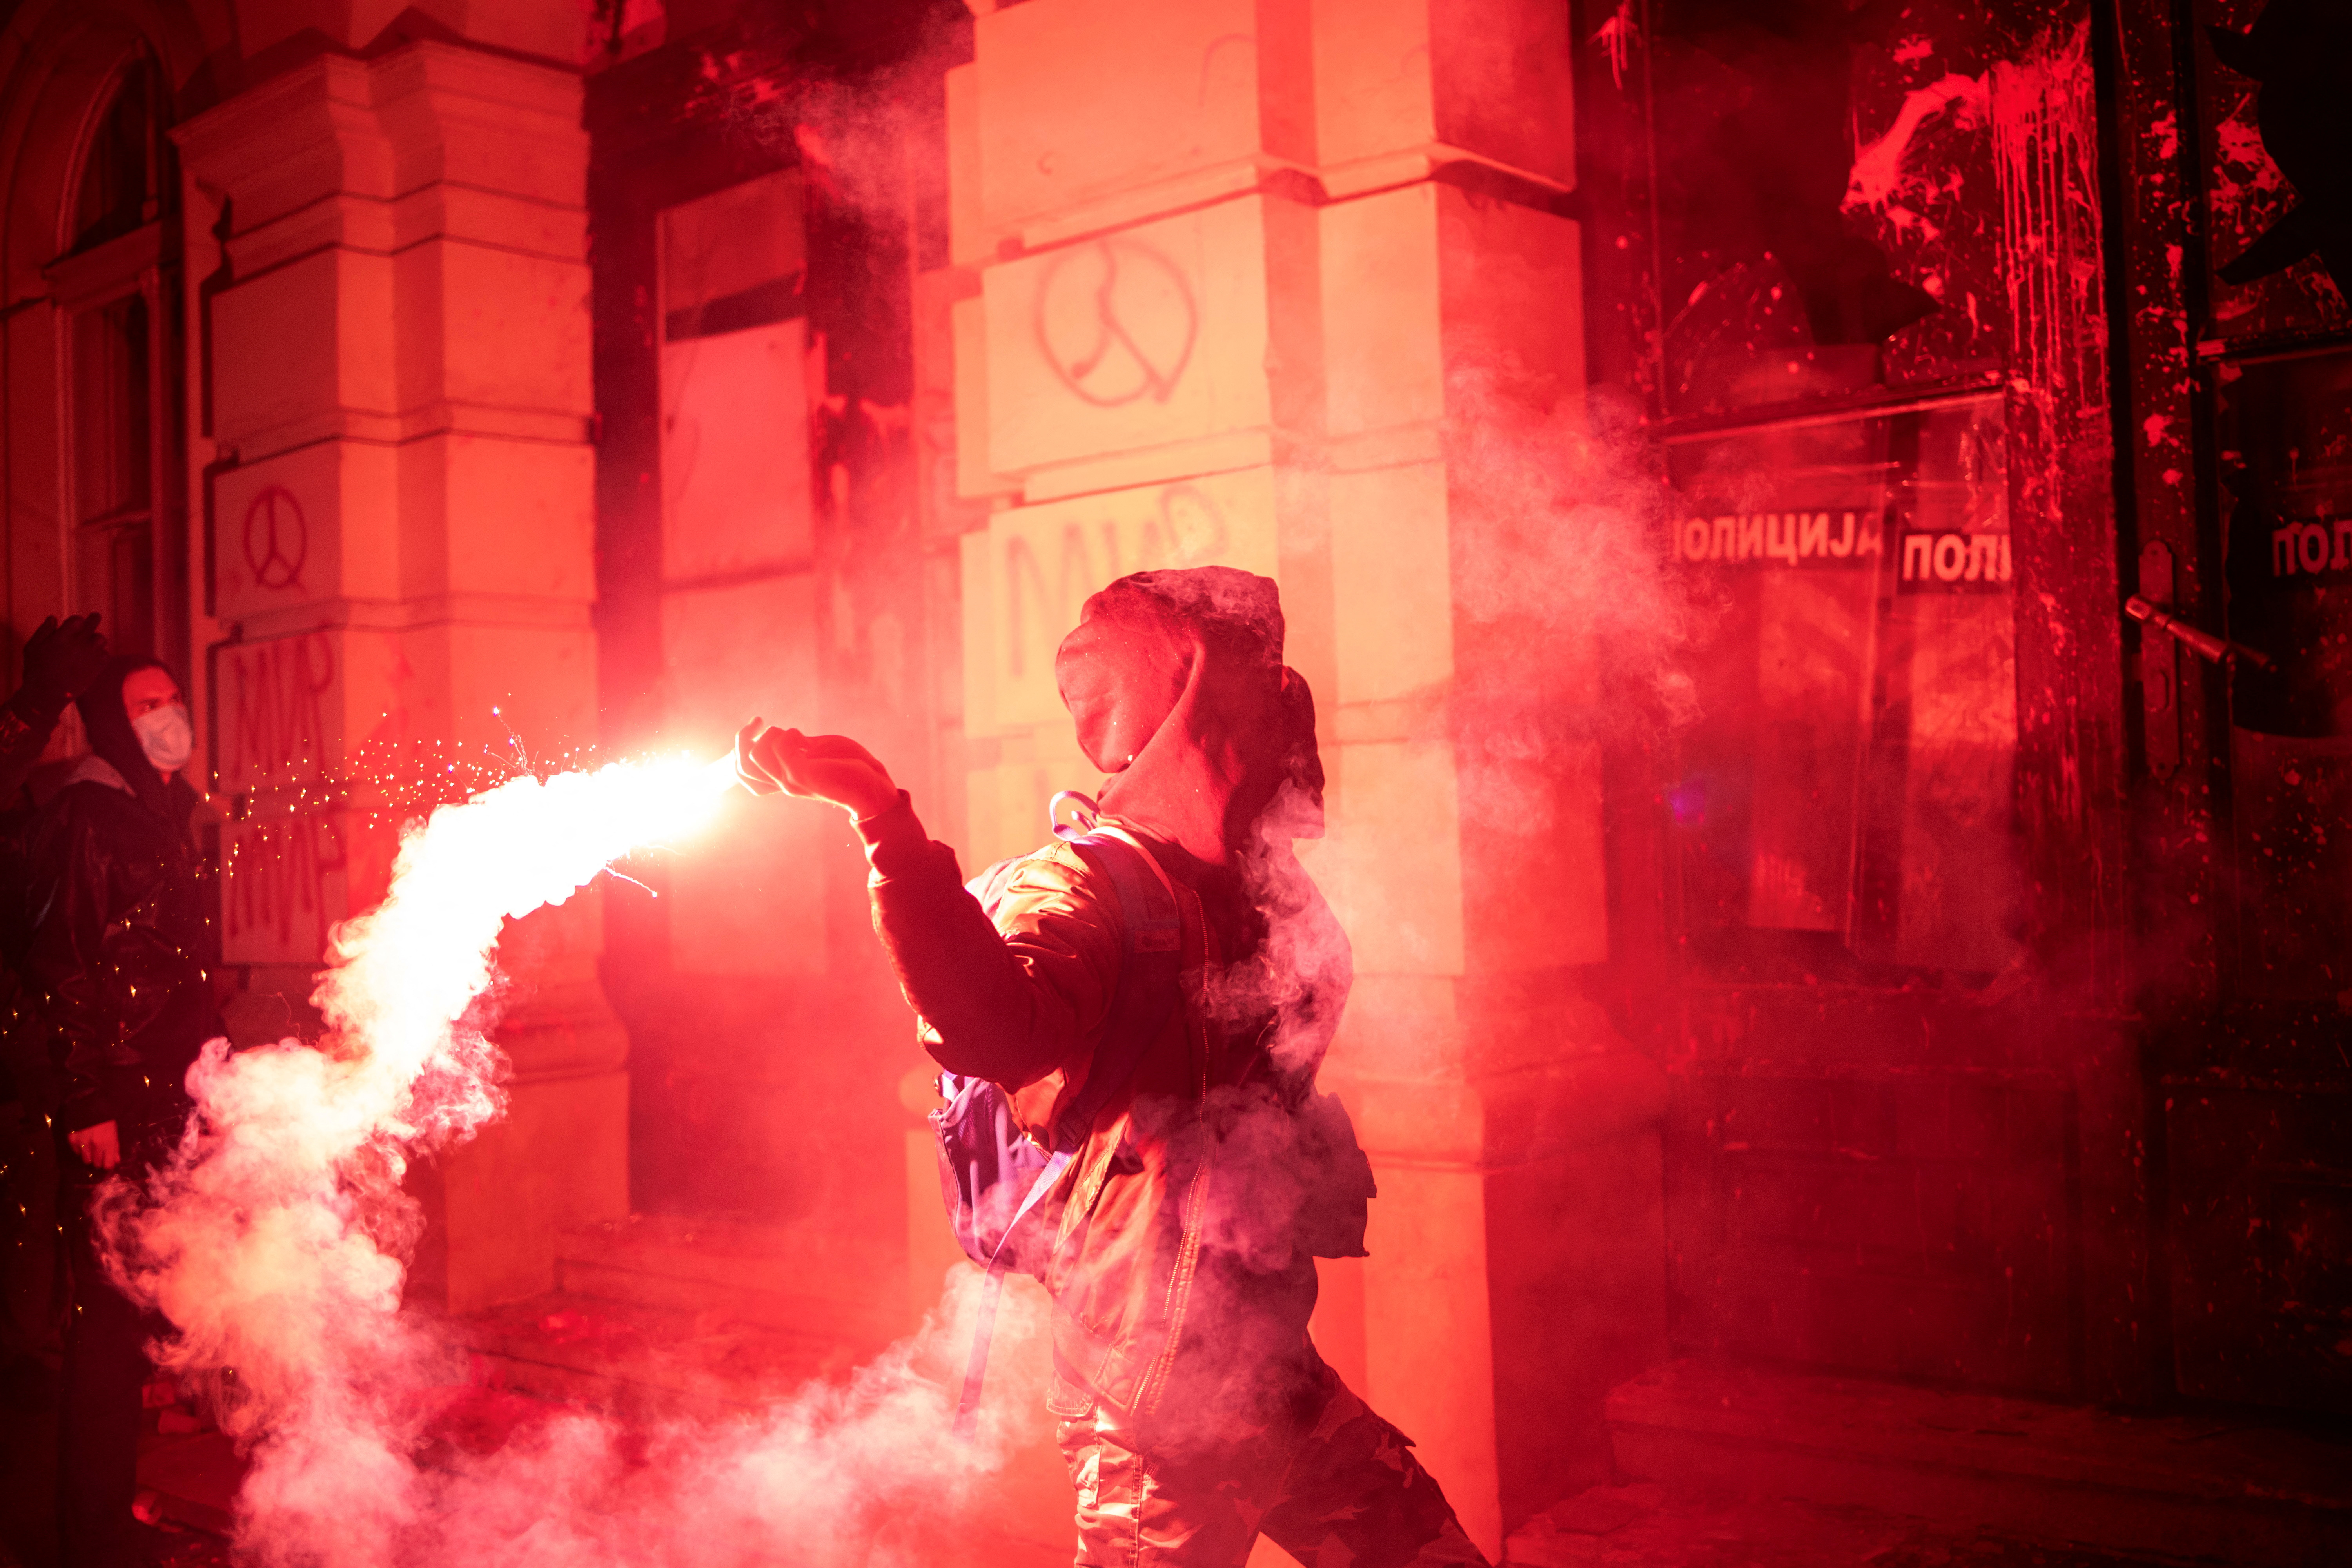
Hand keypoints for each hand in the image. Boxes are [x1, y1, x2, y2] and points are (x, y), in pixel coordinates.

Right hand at [20, 613, 106, 701]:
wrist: (46, 695)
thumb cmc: (35, 670)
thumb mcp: (32, 648)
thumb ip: (43, 631)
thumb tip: (53, 618)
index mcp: (62, 637)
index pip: (77, 620)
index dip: (76, 621)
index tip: (75, 623)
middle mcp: (78, 644)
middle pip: (92, 624)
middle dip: (94, 618)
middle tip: (95, 616)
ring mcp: (89, 655)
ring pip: (100, 639)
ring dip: (96, 639)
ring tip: (90, 642)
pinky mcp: (97, 668)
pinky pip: (105, 655)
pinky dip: (100, 654)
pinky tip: (93, 656)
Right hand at [68, 1120, 119, 1170]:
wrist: (89, 1104)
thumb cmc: (105, 1117)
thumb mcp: (114, 1131)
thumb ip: (115, 1147)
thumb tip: (116, 1160)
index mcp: (108, 1142)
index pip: (108, 1164)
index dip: (108, 1164)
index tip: (107, 1161)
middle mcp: (95, 1145)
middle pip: (96, 1164)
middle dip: (99, 1160)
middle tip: (100, 1153)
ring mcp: (82, 1143)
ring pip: (86, 1160)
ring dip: (89, 1156)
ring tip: (91, 1147)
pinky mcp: (72, 1140)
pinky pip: (77, 1152)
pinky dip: (80, 1150)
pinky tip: (83, 1141)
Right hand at [734, 719, 898, 820]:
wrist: (873, 785)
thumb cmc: (850, 766)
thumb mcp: (815, 751)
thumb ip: (795, 746)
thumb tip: (777, 733)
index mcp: (784, 780)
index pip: (744, 773)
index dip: (739, 747)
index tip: (756, 725)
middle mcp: (783, 784)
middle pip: (740, 767)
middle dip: (742, 738)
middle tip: (760, 721)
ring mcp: (789, 781)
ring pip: (753, 755)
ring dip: (770, 734)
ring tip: (795, 734)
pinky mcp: (800, 774)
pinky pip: (779, 746)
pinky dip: (789, 734)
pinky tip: (807, 739)